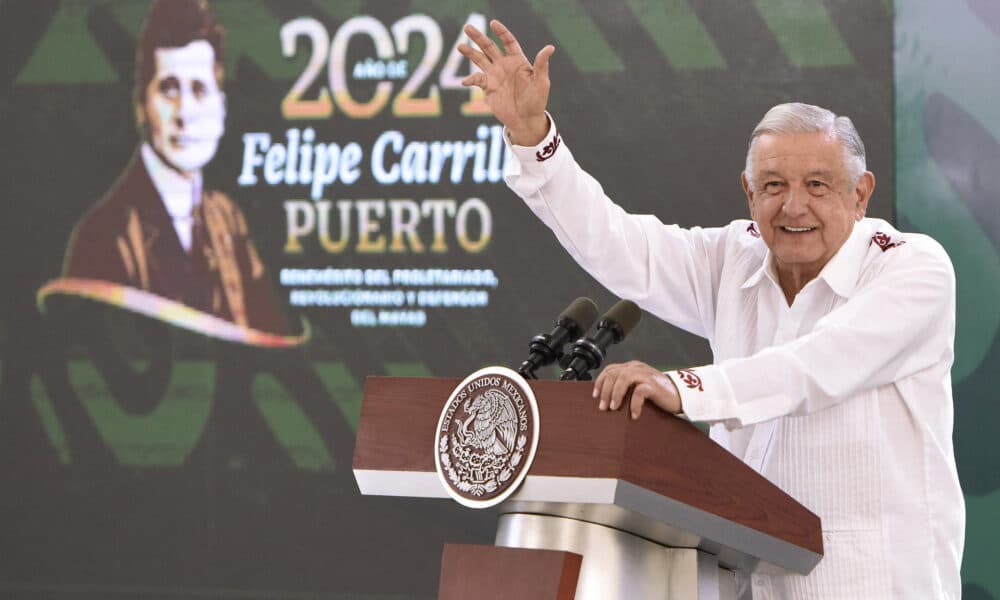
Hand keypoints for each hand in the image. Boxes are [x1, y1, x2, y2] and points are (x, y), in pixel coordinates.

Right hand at [458, 19, 553, 145]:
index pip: (508, 42)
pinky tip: (466, 81)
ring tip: (460, 46)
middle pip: (489, 47)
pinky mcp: (488, 87)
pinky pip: (477, 80)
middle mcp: (504, 65)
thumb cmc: (536, 100)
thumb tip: (550, 48)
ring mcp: (494, 76)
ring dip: (470, 53)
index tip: (493, 24)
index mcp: (517, 60)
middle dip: (478, 37)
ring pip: (480, 60)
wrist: (525, 120)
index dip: (501, 32)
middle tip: (467, 27)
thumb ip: (541, 65)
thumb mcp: (541, 82)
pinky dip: (471, 79)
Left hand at [593, 361, 681, 419]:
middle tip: (603, 407)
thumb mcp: (638, 387)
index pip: (610, 369)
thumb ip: (625, 388)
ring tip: (613, 408)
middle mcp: (637, 368)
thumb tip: (605, 400)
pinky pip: (639, 391)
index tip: (595, 396)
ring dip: (616, 394)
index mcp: (631, 367)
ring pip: (624, 378)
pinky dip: (634, 404)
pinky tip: (633, 415)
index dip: (600, 382)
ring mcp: (646, 375)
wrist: (680, 396)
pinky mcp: (654, 385)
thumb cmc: (658, 394)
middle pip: (614, 374)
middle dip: (605, 391)